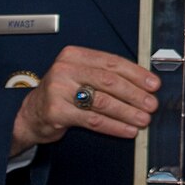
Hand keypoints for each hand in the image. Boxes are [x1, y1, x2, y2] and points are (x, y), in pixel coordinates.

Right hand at [11, 46, 158, 154]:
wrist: (31, 114)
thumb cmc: (63, 93)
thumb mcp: (81, 76)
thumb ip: (107, 75)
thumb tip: (145, 84)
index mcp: (75, 55)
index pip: (113, 62)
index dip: (137, 74)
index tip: (154, 84)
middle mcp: (65, 69)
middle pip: (110, 81)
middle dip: (135, 94)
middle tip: (152, 104)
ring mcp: (58, 90)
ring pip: (103, 102)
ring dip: (128, 112)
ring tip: (144, 119)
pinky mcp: (56, 112)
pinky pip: (93, 120)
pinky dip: (114, 126)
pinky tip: (128, 129)